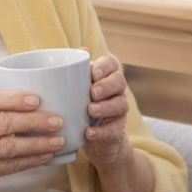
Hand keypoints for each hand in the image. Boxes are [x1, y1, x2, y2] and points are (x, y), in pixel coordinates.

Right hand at [0, 90, 62, 191]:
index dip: (15, 99)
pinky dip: (31, 161)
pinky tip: (46, 157)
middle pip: (5, 124)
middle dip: (34, 121)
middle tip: (56, 119)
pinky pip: (11, 167)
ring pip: (11, 147)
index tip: (36, 99)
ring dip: (38, 144)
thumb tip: (16, 92)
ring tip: (58, 140)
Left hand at [83, 55, 134, 169]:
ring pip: (120, 104)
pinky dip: (101, 131)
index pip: (111, 64)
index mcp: (104, 77)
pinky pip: (114, 129)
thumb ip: (72, 73)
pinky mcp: (116, 130)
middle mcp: (115, 91)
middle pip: (119, 81)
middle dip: (107, 85)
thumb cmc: (79, 108)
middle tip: (93, 92)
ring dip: (105, 107)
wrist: (91, 140)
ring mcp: (118, 111)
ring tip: (91, 111)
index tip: (93, 73)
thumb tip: (75, 50)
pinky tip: (89, 132)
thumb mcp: (74, 91)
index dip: (105, 66)